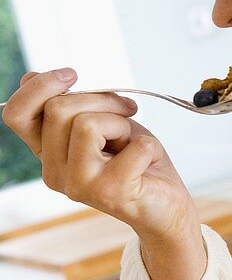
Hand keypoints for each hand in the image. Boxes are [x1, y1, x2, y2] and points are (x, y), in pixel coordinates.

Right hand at [2, 68, 196, 243]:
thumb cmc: (137, 161)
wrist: (167, 204)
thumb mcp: (103, 122)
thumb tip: (40, 76)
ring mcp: (79, 185)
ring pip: (86, 123)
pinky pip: (132, 146)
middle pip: (57, 109)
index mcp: (48, 153)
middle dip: (101, 99)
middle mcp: (55, 172)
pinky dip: (149, 146)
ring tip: (134, 144)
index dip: (39, 86)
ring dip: (122, 124)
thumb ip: (72, 105)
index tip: (72, 75)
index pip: (17, 114)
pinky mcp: (110, 193)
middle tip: (127, 112)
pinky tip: (148, 162)